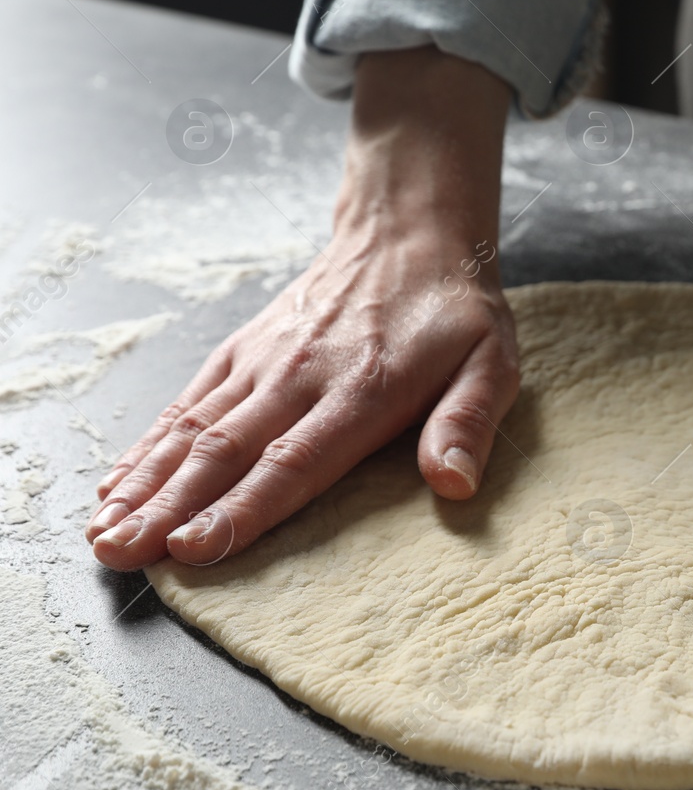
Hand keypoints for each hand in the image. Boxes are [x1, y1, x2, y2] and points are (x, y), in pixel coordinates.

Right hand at [85, 47, 518, 570]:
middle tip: (123, 556)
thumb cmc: (456, 312)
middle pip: (226, 452)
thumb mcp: (492, 364)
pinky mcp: (244, 349)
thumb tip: (454, 483)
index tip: (197, 548)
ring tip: (104, 532)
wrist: (411, 232)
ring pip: (194, 430)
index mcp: (364, 391)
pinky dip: (148, 443)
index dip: (243, 508)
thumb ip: (468, 422)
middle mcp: (302, 377)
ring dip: (146, 484)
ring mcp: (265, 361)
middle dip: (170, 509)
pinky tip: (117, 482)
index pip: (294, 461)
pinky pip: (189, 401)